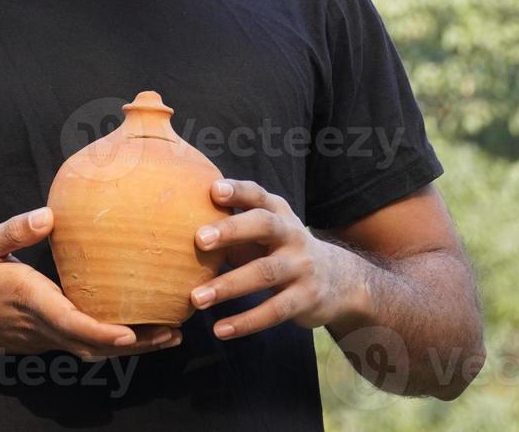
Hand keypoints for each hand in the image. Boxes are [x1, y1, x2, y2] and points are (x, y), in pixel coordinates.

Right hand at [0, 206, 180, 359]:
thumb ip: (15, 229)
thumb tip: (50, 215)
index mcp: (29, 301)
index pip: (72, 324)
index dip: (104, 332)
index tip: (133, 333)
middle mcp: (39, 326)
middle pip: (93, 344)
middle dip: (135, 343)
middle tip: (173, 332)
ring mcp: (39, 338)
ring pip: (89, 349)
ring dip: (127, 346)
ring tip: (166, 333)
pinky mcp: (39, 339)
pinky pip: (79, 344)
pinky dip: (108, 342)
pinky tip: (130, 327)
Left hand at [189, 179, 368, 339]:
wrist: (340, 280)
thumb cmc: (283, 250)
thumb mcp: (266, 231)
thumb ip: (233, 223)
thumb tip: (178, 221)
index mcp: (278, 213)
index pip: (258, 195)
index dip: (237, 191)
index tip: (213, 190)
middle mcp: (292, 234)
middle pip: (264, 225)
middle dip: (232, 230)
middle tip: (198, 240)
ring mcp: (302, 266)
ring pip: (264, 272)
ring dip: (229, 285)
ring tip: (197, 299)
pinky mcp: (306, 298)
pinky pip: (274, 310)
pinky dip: (246, 321)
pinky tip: (220, 329)